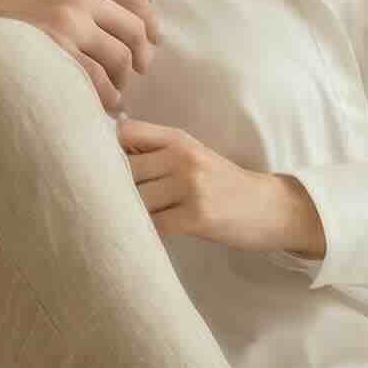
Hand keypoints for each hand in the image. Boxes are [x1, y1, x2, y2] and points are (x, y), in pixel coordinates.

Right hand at [0, 0, 157, 112]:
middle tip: (137, 72)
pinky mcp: (56, 49)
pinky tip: (99, 104)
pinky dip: (105, 96)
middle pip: (134, 27)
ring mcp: (67, 18)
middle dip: (141, 55)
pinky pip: (98, 80)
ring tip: (114, 93)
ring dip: (122, 80)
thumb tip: (122, 18)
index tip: (152, 40)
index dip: (149, 22)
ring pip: (120, 57)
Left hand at [118, 121, 324, 257]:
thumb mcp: (192, 156)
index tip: (99, 167)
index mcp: (178, 139)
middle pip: (125, 169)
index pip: (126, 132)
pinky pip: (154, 224)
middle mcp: (183, 157)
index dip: (105, 149)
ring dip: (128, 213)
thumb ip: (155, 152)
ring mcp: (191, 186)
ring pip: (136, 199)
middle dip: (113, 188)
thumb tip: (102, 157)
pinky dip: (146, 231)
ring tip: (127, 221)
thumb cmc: (221, 184)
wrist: (268, 207)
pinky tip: (147, 235)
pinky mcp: (197, 216)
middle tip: (107, 203)